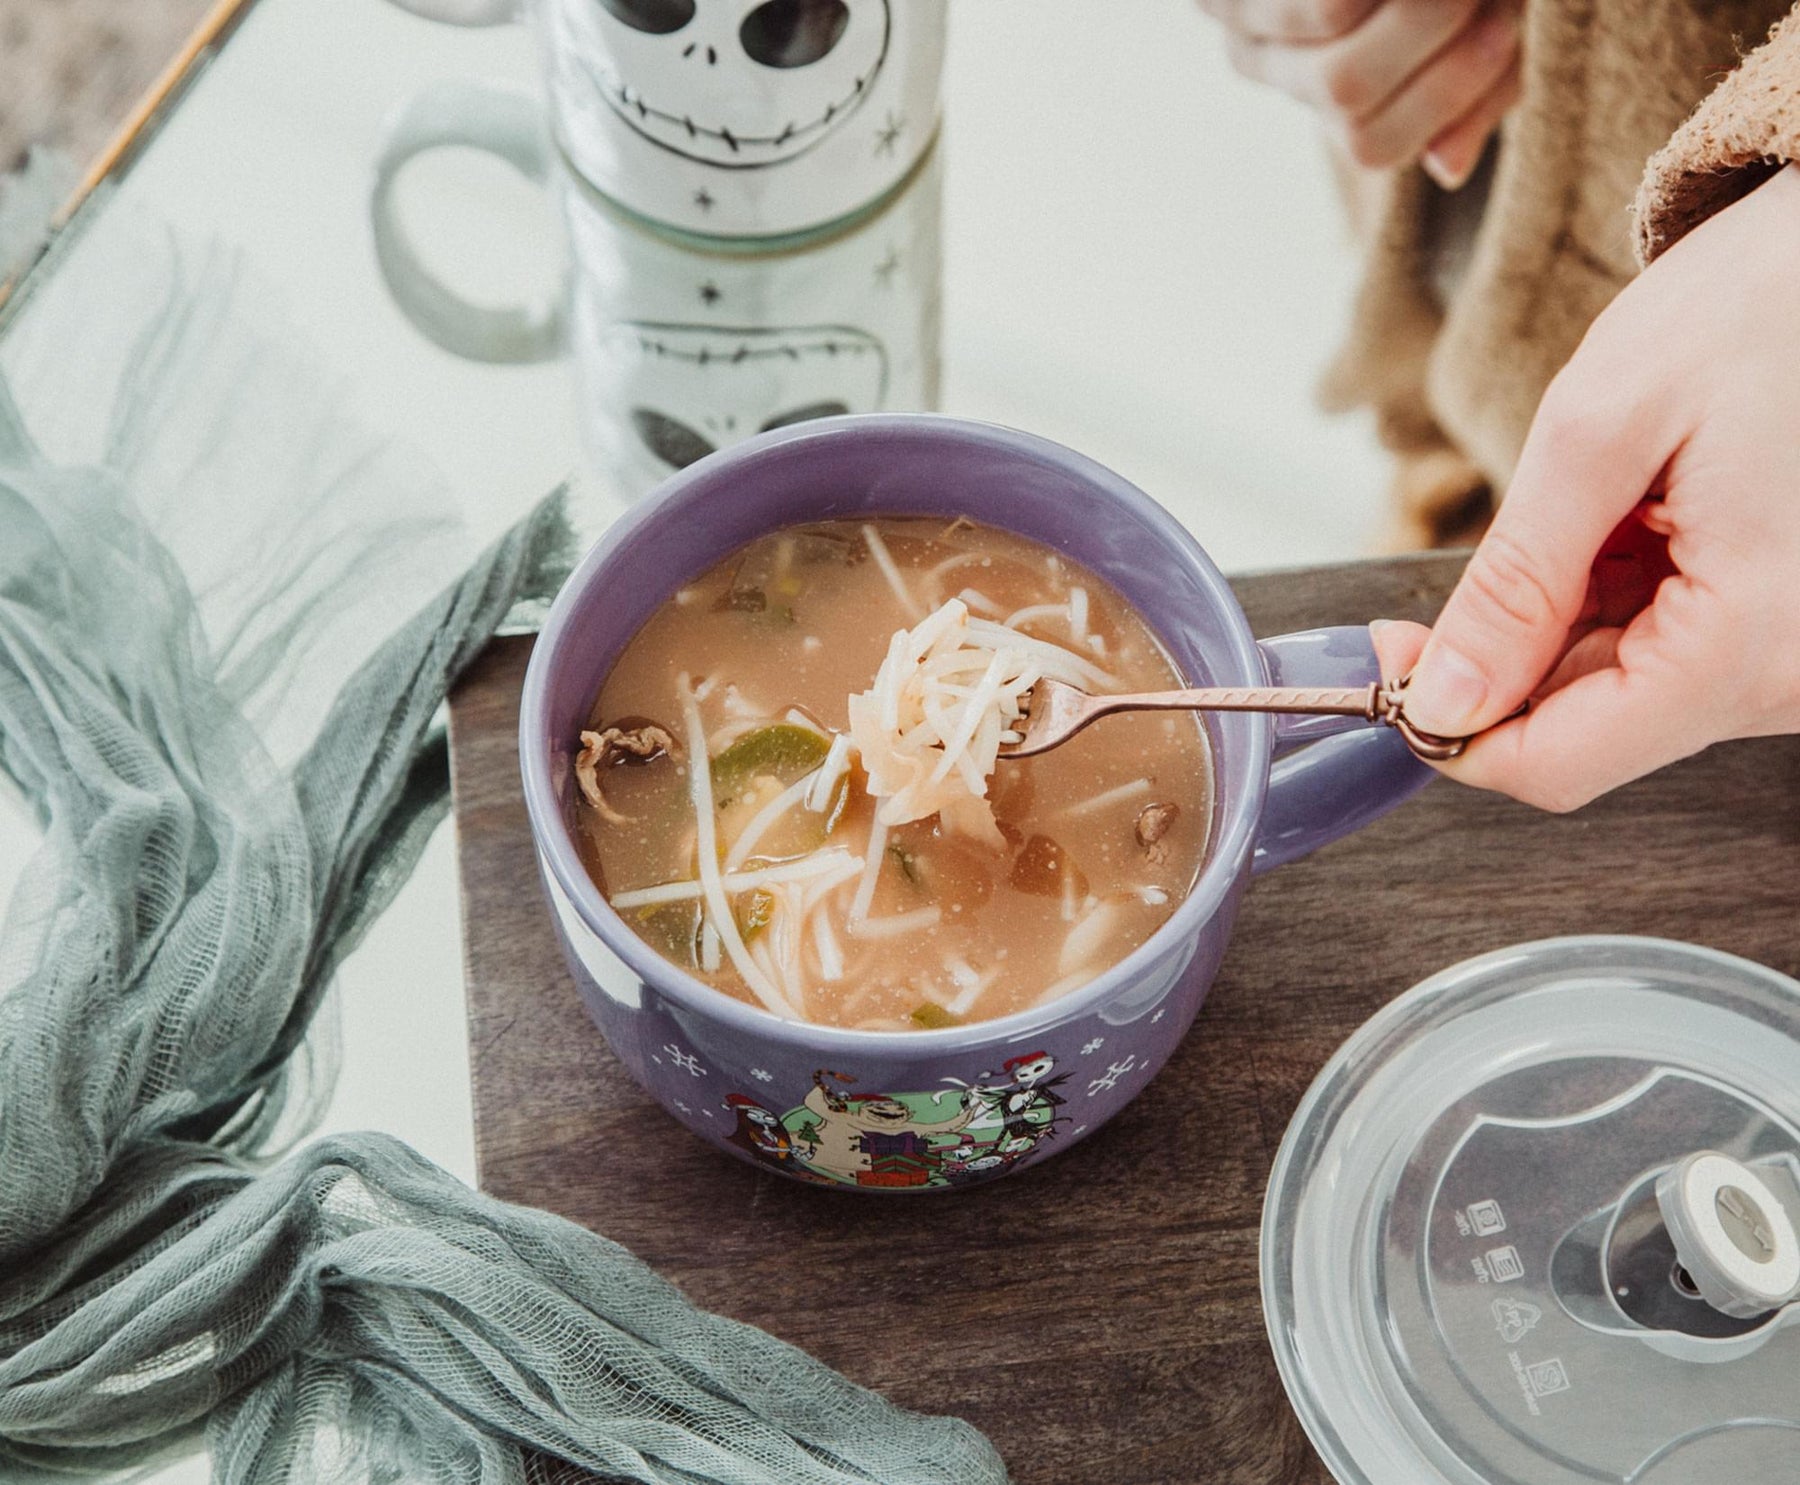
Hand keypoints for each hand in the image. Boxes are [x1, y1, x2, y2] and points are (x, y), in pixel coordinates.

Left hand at [1202, 0, 1521, 186]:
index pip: (1373, 142)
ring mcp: (1234, 11)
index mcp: (1322, 101)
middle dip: (1434, 26)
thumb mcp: (1477, 29)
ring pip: (1327, 12)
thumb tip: (1448, 168)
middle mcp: (1264, 66)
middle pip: (1346, 87)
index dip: (1450, 93)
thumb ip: (1479, 93)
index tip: (1507, 30)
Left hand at [1371, 166, 1799, 809]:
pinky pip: (1662, 652)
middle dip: (1499, 661)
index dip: (1447, 726)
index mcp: (1748, 646)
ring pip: (1614, 694)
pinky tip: (1632, 518)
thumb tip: (1443, 702)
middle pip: (1581, 733)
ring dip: (1560, 619)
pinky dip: (1611, 598)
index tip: (1394, 656)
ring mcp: (1789, 662)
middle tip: (1486, 554)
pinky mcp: (1782, 633)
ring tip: (1596, 505)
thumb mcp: (1603, 430)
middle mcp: (1786, 680)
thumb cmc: (1765, 306)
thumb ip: (1516, 582)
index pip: (1554, 766)